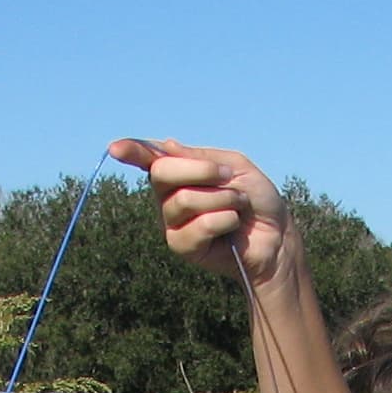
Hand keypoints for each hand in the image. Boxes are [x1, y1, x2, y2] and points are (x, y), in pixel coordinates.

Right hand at [109, 138, 292, 286]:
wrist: (276, 235)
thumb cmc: (256, 198)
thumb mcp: (234, 167)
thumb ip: (201, 157)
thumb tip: (165, 146)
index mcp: (179, 171)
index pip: (150, 158)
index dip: (132, 151)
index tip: (115, 148)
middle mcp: (169, 195)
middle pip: (161, 173)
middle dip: (199, 171)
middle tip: (228, 176)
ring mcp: (172, 222)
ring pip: (183, 200)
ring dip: (221, 199)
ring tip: (237, 206)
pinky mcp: (181, 246)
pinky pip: (198, 226)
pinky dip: (223, 220)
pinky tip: (233, 226)